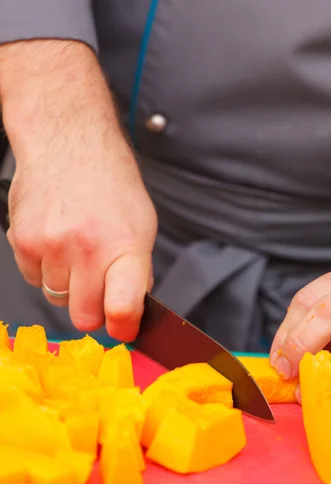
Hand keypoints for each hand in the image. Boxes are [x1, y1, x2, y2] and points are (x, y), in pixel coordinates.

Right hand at [0, 40, 156, 341]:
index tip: (123, 329)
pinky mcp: (23, 242)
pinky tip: (56, 240)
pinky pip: (34, 279)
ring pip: (57, 299)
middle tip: (98, 285)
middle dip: (93, 308)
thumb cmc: (108, 180)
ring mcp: (51, 246)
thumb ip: (136, 271)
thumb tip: (128, 311)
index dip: (123, 326)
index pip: (123, 305)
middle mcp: (87, 247)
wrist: (68, 141)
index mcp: (125, 244)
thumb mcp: (141, 224)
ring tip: (75, 249)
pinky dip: (45, 269)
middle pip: (85, 316)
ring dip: (67, 285)